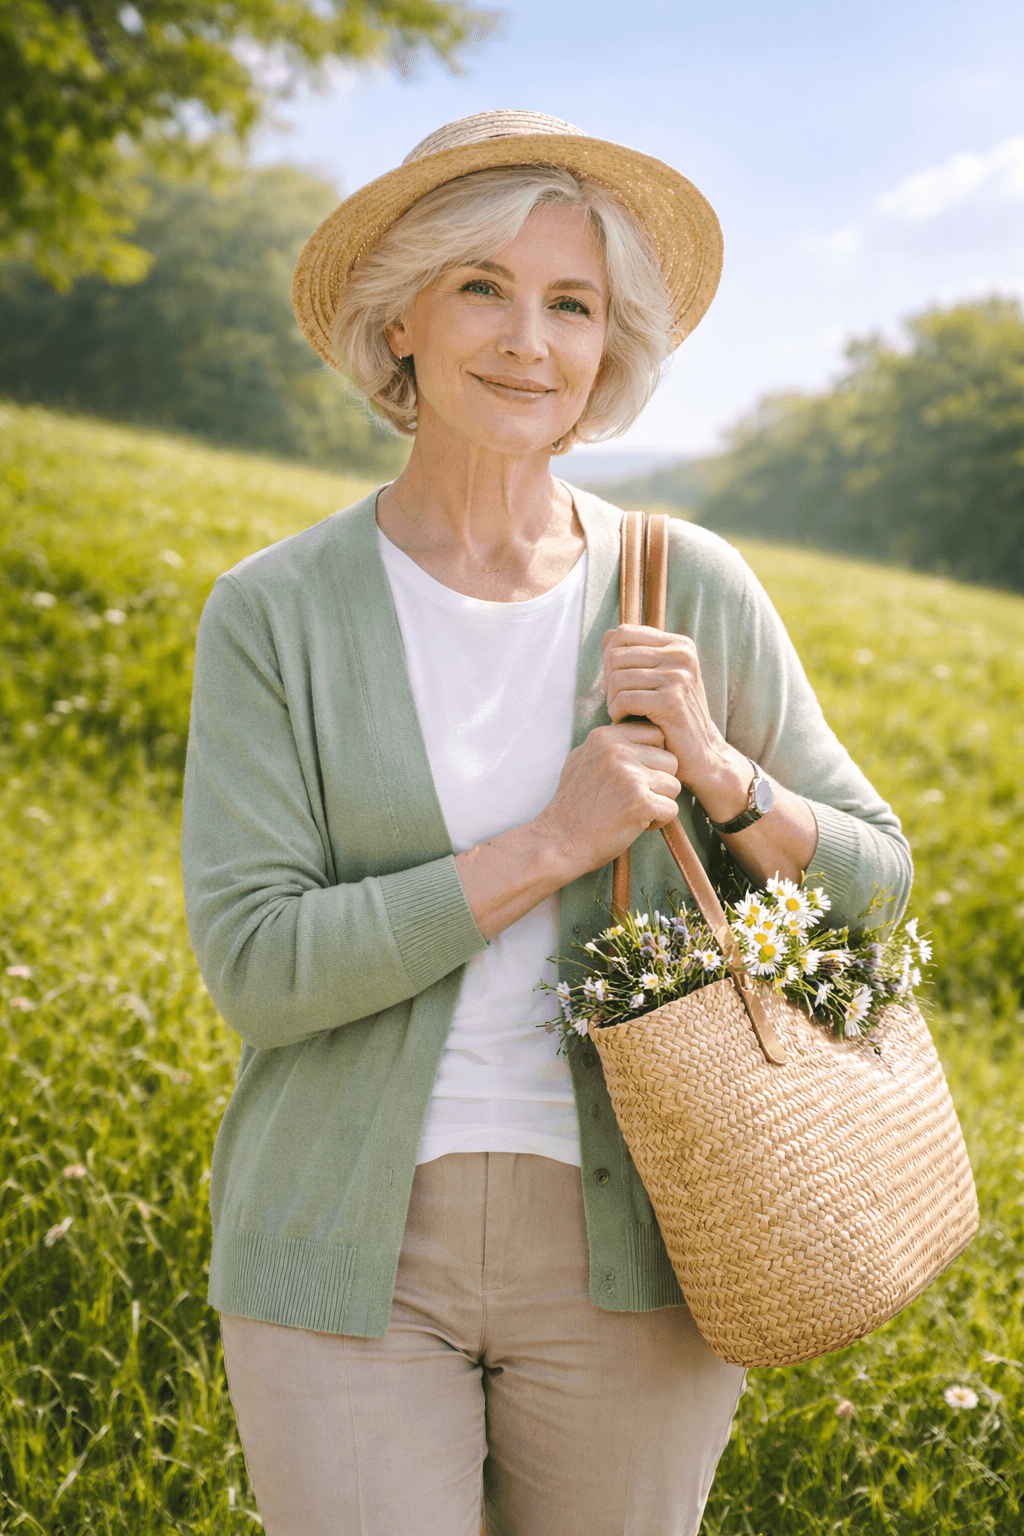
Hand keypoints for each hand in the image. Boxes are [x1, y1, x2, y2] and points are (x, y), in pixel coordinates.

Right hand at [534, 723, 681, 877]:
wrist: (559, 841)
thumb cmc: (571, 804)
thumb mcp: (581, 759)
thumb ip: (607, 744)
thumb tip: (631, 730)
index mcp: (605, 737)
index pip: (655, 733)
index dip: (653, 758)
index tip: (638, 775)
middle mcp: (618, 751)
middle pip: (670, 760)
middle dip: (660, 781)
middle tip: (638, 797)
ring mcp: (631, 777)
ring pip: (674, 785)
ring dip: (660, 802)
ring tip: (635, 811)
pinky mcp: (641, 803)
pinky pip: (672, 809)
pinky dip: (658, 821)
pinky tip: (636, 824)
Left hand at [602, 624, 741, 808]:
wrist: (702, 753)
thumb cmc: (672, 716)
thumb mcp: (659, 678)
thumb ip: (636, 655)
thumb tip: (607, 635)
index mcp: (679, 644)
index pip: (623, 632)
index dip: (610, 658)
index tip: (619, 682)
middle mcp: (681, 655)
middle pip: (616, 655)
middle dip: (609, 682)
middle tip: (619, 702)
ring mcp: (679, 676)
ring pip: (617, 679)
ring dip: (612, 700)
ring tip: (625, 713)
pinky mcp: (672, 701)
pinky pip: (624, 700)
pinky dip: (617, 714)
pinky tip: (627, 721)